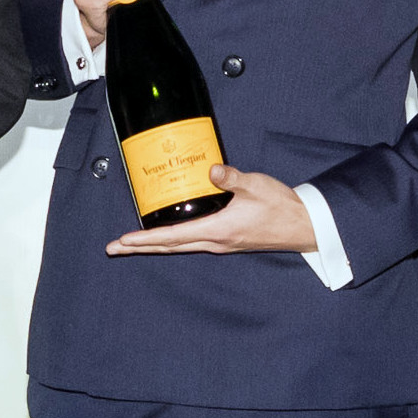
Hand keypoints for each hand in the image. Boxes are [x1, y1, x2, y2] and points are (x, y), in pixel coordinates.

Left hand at [107, 164, 317, 255]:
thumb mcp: (255, 186)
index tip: (123, 240)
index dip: (145, 239)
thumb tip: (210, 170)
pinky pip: (192, 242)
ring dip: (153, 245)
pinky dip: (172, 240)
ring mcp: (220, 244)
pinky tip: (167, 234)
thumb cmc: (280, 207)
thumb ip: (230, 177)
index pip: (172, 237)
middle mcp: (215, 242)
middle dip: (139, 247)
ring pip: (179, 246)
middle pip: (168, 247)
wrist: (303, 226)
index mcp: (217, 230)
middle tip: (114, 248)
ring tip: (132, 243)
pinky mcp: (226, 241)